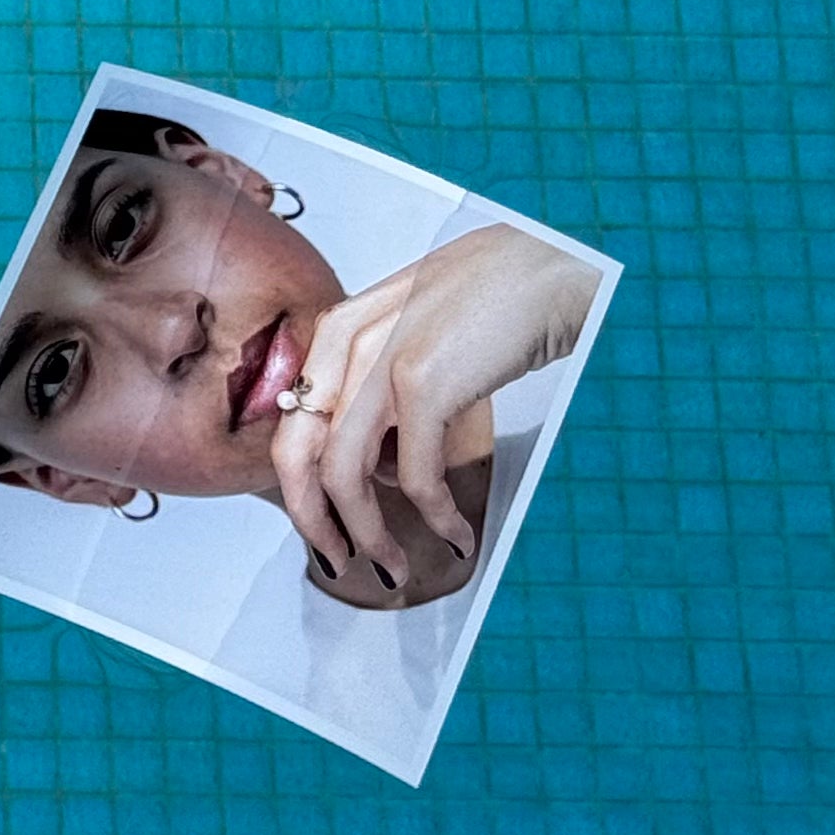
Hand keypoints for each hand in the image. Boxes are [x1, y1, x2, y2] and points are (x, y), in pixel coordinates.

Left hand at [270, 225, 598, 592]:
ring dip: (370, 536)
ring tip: (395, 566)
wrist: (544, 268)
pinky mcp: (423, 380)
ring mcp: (379, 359)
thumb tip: (370, 462)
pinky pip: (415, 477)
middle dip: (315, 524)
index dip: (300, 492)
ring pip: (345, 477)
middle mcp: (344, 342)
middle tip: (342, 561)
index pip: (290, 428)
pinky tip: (456, 533)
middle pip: (296, 456)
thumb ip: (376, 384)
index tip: (324, 532)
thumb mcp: (408, 334)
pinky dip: (434, 517)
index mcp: (336, 331)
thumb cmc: (488, 303)